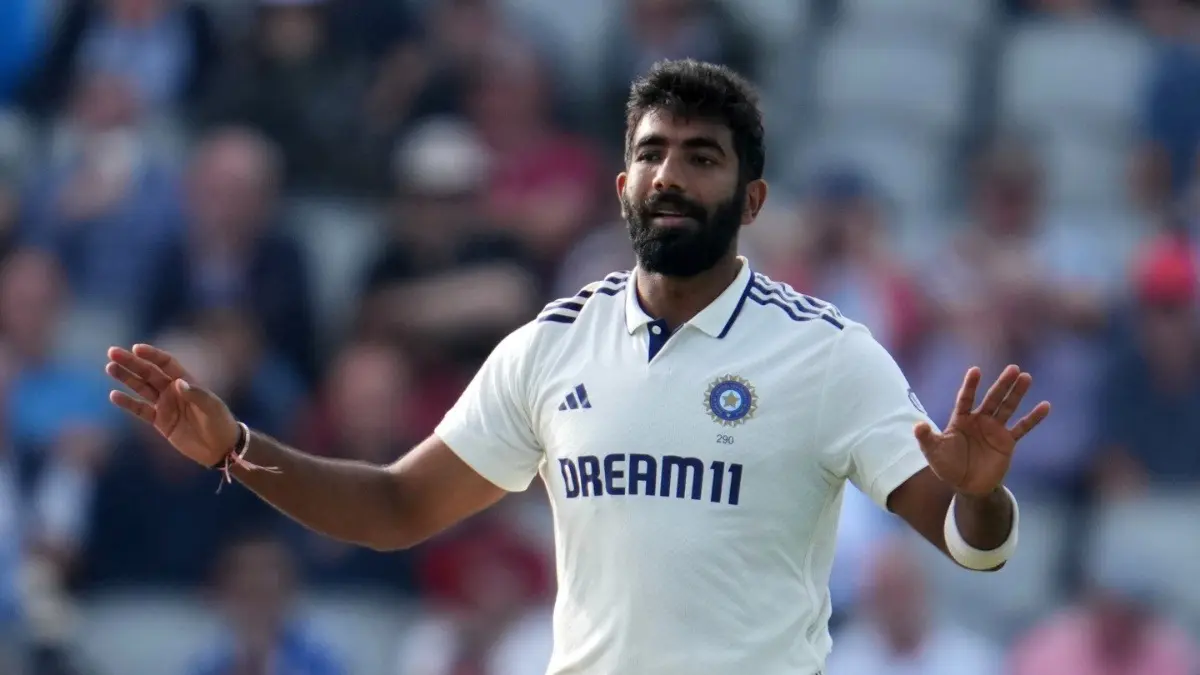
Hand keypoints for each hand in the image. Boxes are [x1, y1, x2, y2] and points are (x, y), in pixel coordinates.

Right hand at [105, 344, 238, 467]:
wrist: (219, 447)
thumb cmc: (219, 422)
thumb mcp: (211, 407)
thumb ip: (195, 394)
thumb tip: (177, 383)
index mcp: (187, 382)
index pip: (166, 363)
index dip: (152, 355)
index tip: (136, 348)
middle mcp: (173, 391)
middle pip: (148, 372)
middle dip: (131, 362)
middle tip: (112, 352)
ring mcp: (165, 405)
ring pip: (141, 388)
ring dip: (126, 378)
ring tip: (110, 367)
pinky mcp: (159, 421)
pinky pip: (140, 410)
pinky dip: (127, 403)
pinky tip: (114, 395)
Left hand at [914, 365, 1050, 496]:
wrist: (967, 485)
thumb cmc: (947, 466)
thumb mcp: (933, 452)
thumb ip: (926, 438)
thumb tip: (917, 426)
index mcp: (960, 419)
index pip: (966, 398)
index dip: (970, 385)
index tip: (976, 370)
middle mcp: (979, 420)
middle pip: (991, 398)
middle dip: (1002, 385)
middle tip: (1013, 368)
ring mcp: (994, 429)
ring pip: (1008, 408)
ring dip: (1017, 393)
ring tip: (1026, 377)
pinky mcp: (1007, 442)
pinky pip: (1022, 427)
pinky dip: (1033, 418)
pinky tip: (1045, 406)